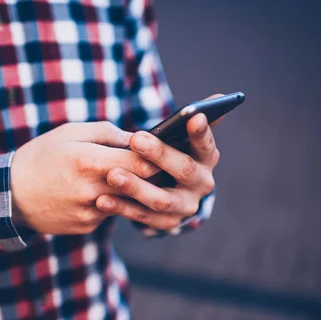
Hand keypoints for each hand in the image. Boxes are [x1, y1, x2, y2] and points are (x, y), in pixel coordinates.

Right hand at [10, 122, 159, 234]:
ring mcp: (90, 212)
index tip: (163, 151)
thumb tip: (137, 139)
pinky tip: (91, 193)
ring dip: (128, 190)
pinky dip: (107, 202)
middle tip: (156, 166)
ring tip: (120, 177)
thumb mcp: (69, 133)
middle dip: (148, 175)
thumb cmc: (41, 157)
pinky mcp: (86, 226)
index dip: (156, 157)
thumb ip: (107, 132)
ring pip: (125, 200)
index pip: (141, 162)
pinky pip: (108, 212)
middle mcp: (92, 190)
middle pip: (139, 184)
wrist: (9, 195)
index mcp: (89, 161)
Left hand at [94, 95, 221, 230]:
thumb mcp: (179, 139)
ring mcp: (186, 206)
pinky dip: (122, 208)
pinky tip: (102, 199)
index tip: (193, 116)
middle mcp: (202, 184)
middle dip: (159, 154)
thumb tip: (218, 97)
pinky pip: (143, 217)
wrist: (160, 193)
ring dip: (136, 186)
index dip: (201, 131)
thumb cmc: (166, 155)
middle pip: (183, 169)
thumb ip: (191, 120)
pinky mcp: (167, 223)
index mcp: (206, 158)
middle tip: (135, 139)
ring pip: (161, 198)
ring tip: (112, 175)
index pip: (206, 143)